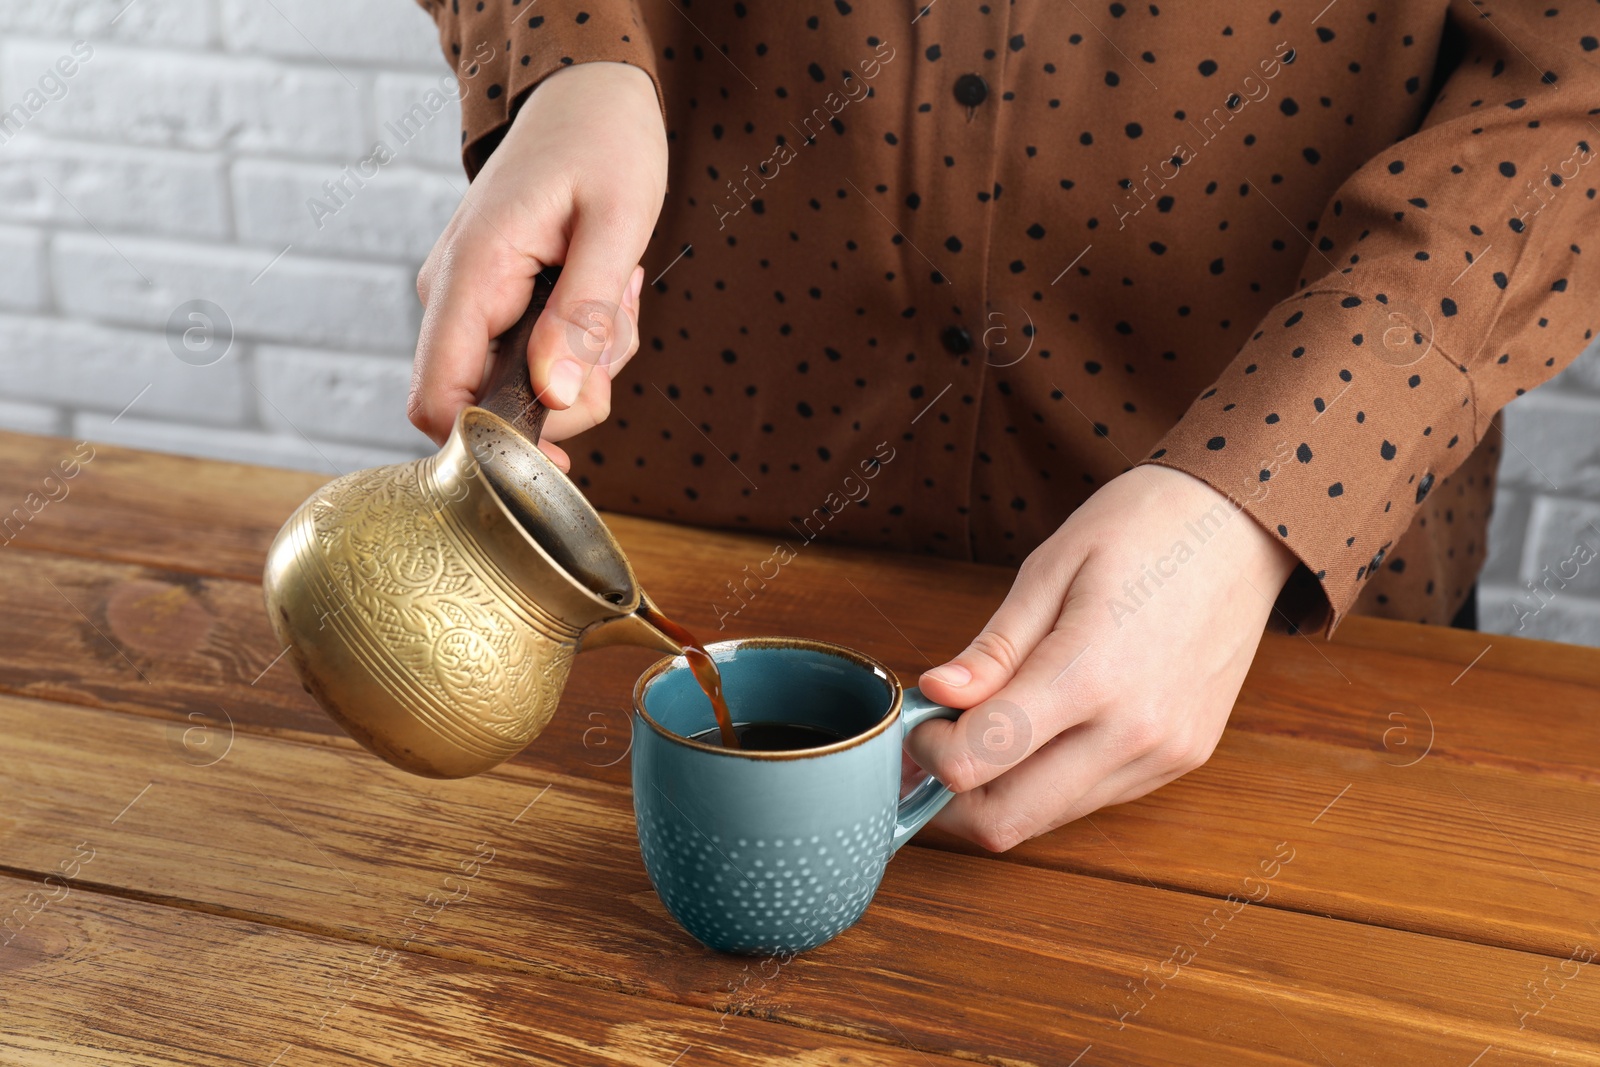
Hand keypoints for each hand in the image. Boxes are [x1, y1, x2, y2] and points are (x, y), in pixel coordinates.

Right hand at [408, 62, 667, 468]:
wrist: (587, 93)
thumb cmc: (603, 142)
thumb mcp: (615, 226)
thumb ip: (584, 316)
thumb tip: (555, 397)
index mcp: (470, 274)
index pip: (438, 400)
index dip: (490, 446)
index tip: (560, 458)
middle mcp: (453, 293)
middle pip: (489, 406)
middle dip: (569, 395)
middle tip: (616, 330)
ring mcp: (469, 299)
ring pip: (523, 386)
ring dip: (587, 362)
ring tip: (616, 291)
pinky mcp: (493, 302)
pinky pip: (534, 356)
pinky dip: (581, 343)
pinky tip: (604, 291)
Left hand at [908, 465, 1298, 850]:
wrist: (1243, 525)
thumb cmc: (1143, 529)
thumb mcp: (1048, 570)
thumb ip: (991, 650)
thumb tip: (935, 694)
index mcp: (1090, 674)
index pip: (977, 762)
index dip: (927, 751)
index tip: (924, 717)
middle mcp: (1133, 732)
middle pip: (1008, 820)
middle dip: (951, 795)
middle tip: (938, 744)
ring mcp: (1164, 754)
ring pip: (1049, 818)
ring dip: (1003, 789)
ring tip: (991, 726)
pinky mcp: (1183, 760)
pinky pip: (1094, 797)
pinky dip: (1052, 779)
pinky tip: (1047, 726)